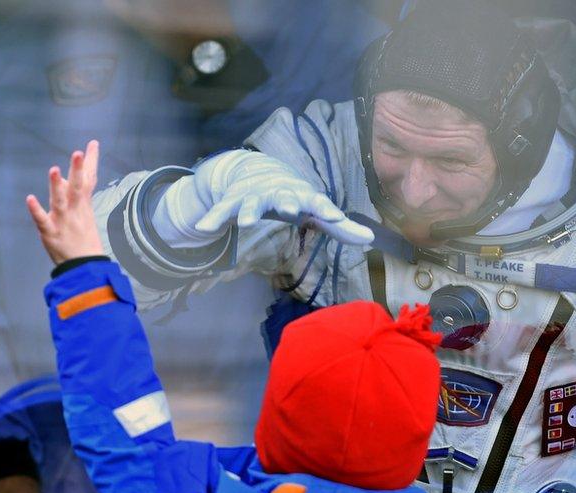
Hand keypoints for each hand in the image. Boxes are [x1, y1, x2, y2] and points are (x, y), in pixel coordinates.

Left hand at [26, 140, 104, 263]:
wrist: (84, 268)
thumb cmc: (84, 242)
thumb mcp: (85, 216)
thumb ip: (78, 196)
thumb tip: (69, 177)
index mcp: (84, 207)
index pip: (89, 180)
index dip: (90, 162)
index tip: (92, 144)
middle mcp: (75, 212)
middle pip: (78, 188)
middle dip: (78, 170)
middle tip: (78, 152)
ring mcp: (63, 222)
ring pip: (60, 201)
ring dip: (57, 186)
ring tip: (55, 170)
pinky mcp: (51, 234)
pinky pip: (43, 221)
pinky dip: (36, 210)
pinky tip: (30, 198)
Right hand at [193, 152, 373, 244]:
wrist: (254, 170)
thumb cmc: (293, 197)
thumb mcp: (315, 210)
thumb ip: (339, 228)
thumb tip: (371, 240)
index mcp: (301, 195)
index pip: (317, 202)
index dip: (325, 209)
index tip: (335, 216)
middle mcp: (278, 192)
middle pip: (284, 197)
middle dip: (288, 202)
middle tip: (291, 210)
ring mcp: (254, 194)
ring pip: (251, 202)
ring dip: (249, 211)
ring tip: (246, 222)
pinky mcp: (232, 200)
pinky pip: (222, 211)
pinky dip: (213, 217)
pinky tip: (204, 227)